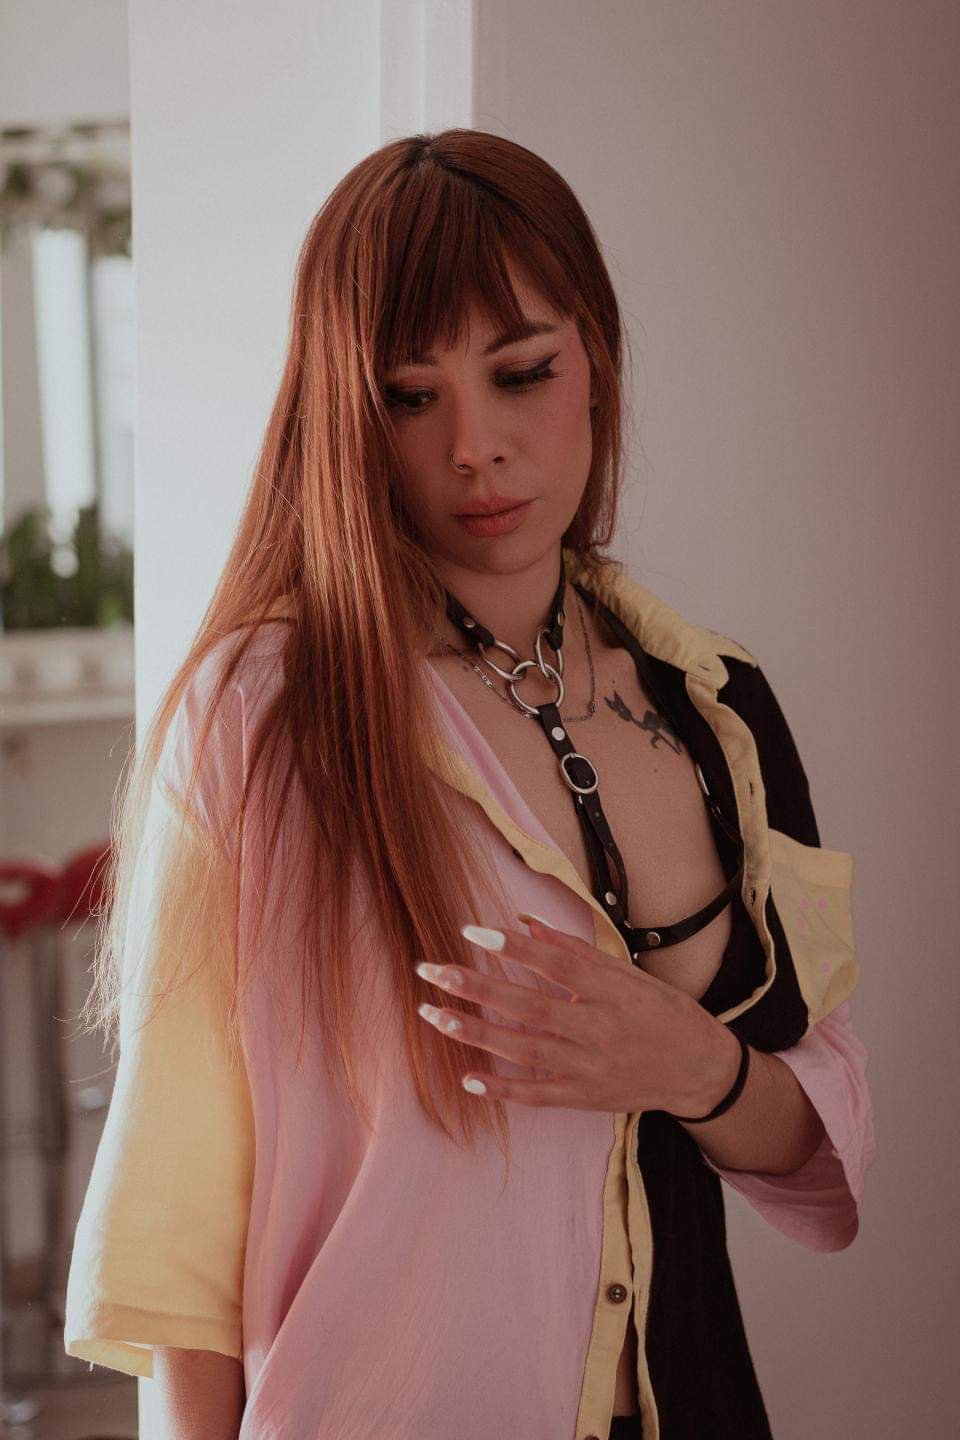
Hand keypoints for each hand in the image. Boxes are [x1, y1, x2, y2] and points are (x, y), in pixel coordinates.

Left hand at [415, 914, 741, 1115]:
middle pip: (529, 1007)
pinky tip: (467, 1077)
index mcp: (612, 991)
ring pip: (524, 1050)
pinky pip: (537, 1095)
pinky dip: (502, 1089)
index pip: (556, 966)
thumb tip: (526, 924)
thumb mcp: (628, 972)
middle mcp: (599, 1029)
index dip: (514, 949)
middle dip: (476, 988)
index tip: (472, 932)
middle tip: (431, 971)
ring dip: (475, 1033)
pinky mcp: (585, 1097)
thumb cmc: (663, 1011)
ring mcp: (590, 1067)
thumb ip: (575, 951)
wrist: (699, 1070)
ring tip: (433, 1014)